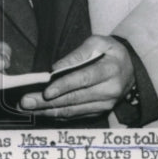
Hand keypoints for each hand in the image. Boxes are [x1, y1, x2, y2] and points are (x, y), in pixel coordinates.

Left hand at [19, 35, 133, 117]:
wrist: (131, 69)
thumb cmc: (111, 52)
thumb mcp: (99, 42)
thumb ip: (78, 54)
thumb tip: (56, 68)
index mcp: (110, 70)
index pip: (84, 79)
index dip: (64, 86)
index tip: (46, 91)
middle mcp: (109, 91)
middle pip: (75, 99)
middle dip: (47, 102)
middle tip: (26, 102)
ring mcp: (105, 105)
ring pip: (73, 110)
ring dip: (49, 111)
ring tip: (29, 108)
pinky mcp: (100, 112)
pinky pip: (76, 115)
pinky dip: (58, 115)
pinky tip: (42, 112)